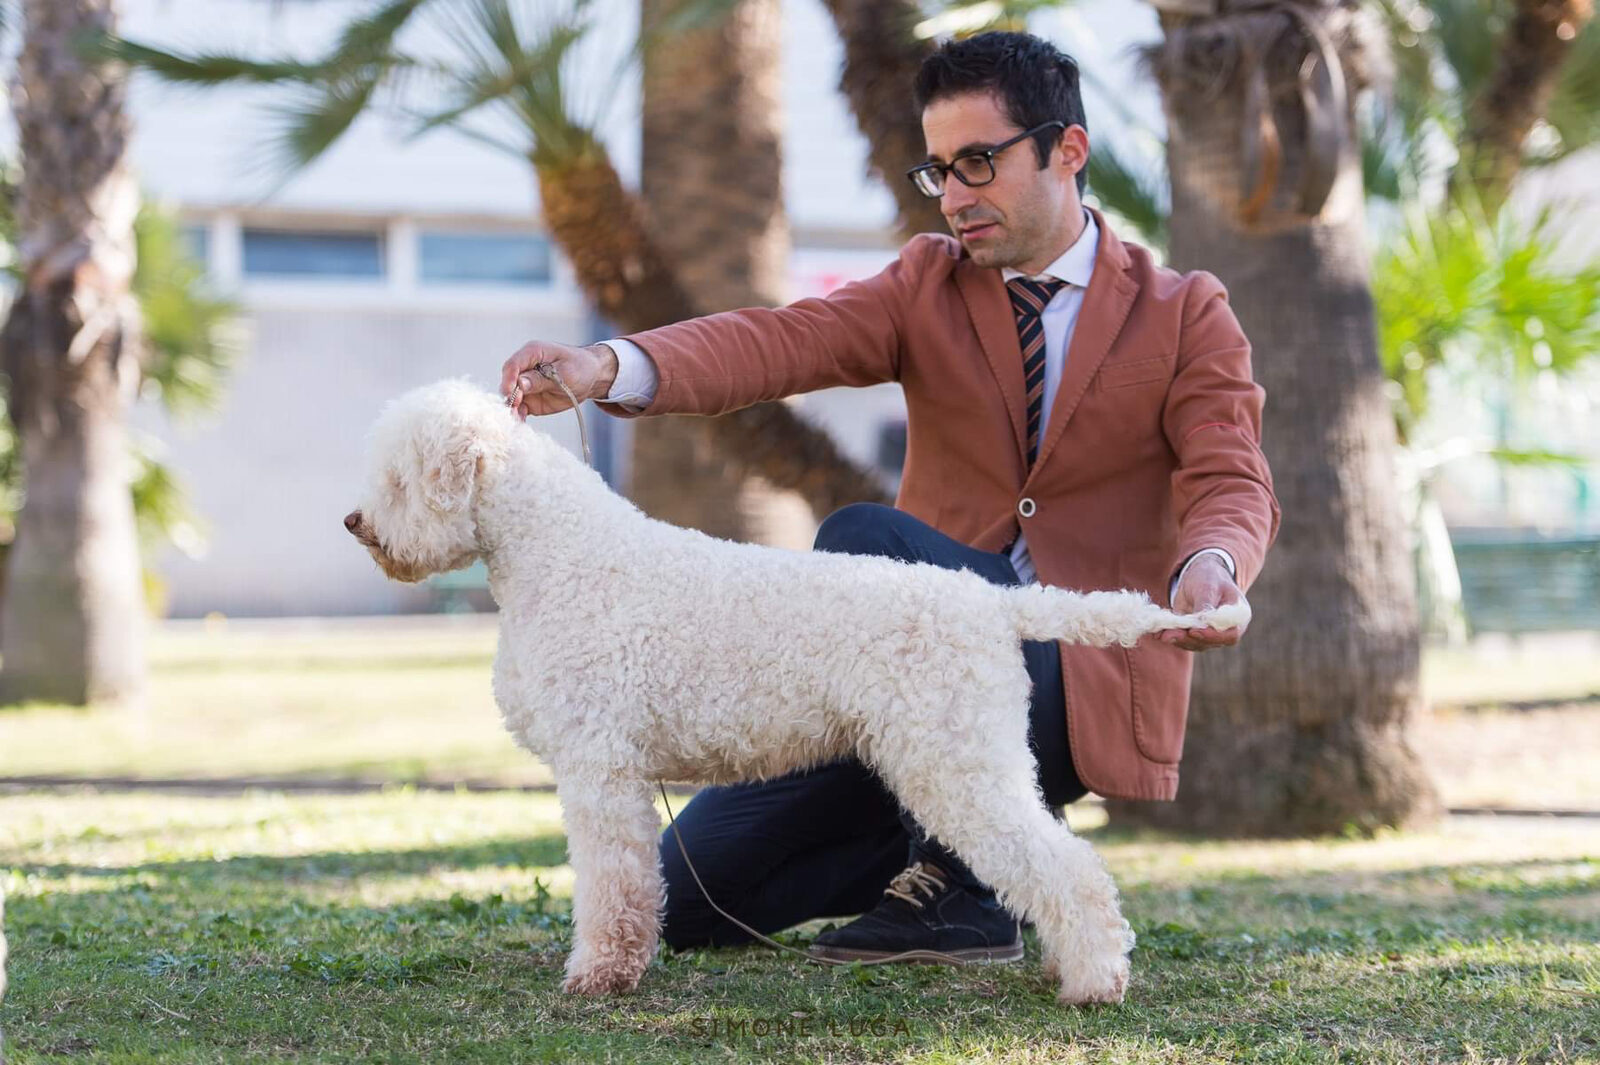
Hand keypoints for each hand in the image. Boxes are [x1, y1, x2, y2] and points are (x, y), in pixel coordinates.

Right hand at [500, 340, 618, 416]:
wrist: (591, 378)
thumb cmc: (580, 367)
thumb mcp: (565, 371)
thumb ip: (542, 378)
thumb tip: (520, 384)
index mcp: (532, 353)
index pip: (513, 365)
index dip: (508, 379)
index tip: (509, 392)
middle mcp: (525, 369)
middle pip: (509, 383)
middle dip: (509, 397)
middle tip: (514, 409)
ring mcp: (526, 386)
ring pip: (512, 399)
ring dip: (512, 410)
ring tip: (516, 420)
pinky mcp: (530, 401)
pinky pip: (520, 410)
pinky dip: (519, 417)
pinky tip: (520, 424)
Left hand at [1158, 554, 1248, 651]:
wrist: (1200, 573)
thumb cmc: (1210, 577)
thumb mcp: (1208, 586)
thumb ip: (1205, 605)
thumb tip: (1197, 625)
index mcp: (1238, 617)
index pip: (1231, 635)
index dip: (1213, 636)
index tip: (1194, 631)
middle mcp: (1226, 630)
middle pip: (1210, 643)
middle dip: (1188, 639)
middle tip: (1168, 635)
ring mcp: (1210, 634)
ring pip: (1194, 644)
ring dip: (1177, 639)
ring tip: (1161, 634)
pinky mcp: (1194, 633)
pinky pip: (1183, 639)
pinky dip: (1170, 636)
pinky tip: (1157, 633)